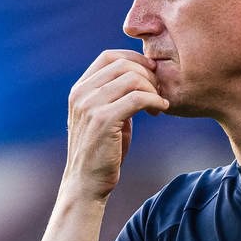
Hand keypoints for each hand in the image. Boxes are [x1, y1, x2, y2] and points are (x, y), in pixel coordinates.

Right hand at [64, 50, 166, 201]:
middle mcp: (81, 94)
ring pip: (132, 78)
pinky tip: (160, 110)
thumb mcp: (103, 117)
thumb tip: (139, 75)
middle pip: (123, 64)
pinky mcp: (103, 120)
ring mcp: (90, 106)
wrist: (86, 183)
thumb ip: (114, 96)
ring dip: (152, 89)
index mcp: (79, 89)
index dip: (134, 58)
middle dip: (148, 74)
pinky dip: (154, 101)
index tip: (151, 73)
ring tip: (159, 104)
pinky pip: (137, 98)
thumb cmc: (101, 152)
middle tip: (159, 92)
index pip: (109, 56)